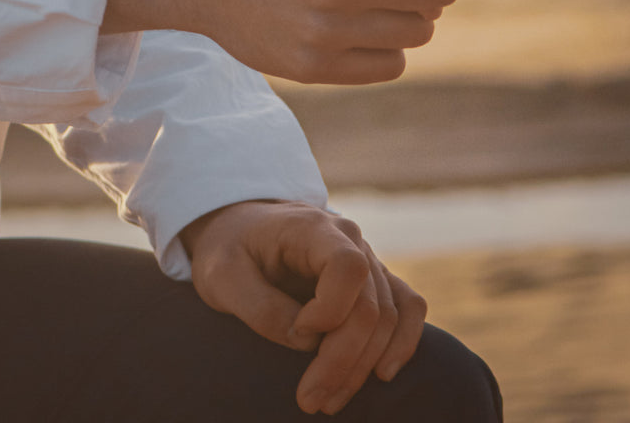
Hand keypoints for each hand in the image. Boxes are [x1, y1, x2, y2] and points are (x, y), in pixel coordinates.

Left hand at [181, 199, 426, 416]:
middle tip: (309, 401)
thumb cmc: (228, 249)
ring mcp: (366, 258)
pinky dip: (403, 341)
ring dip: (363, 366)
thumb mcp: (221, 275)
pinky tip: (382, 374)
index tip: (297, 332)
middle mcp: (349, 238)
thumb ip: (259, 306)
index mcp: (312, 227)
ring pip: (388, 316)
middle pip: (369, 304)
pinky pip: (408, 307)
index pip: (348, 267)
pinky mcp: (373, 279)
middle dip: (342, 360)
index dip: (331, 310)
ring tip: (327, 401)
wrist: (241, 230)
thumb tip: (304, 340)